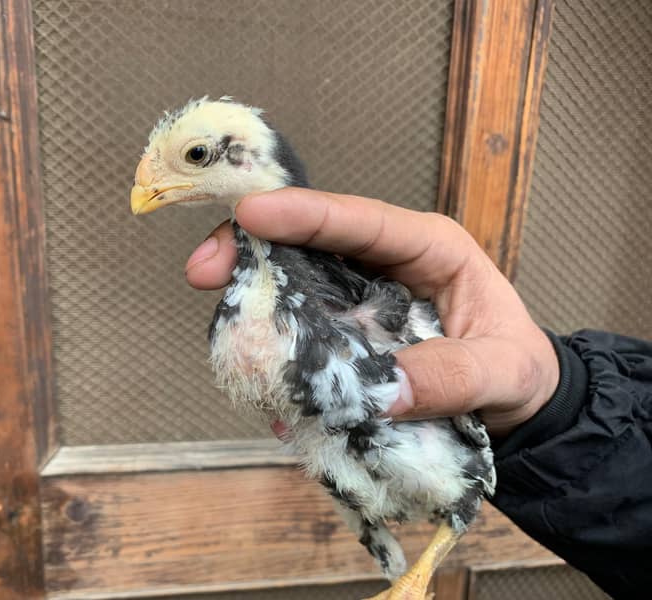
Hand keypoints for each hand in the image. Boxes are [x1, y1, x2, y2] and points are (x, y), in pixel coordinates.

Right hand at [185, 188, 559, 437]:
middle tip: (203, 271)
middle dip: (252, 249)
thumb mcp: (503, 371)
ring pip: (293, 284)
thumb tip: (387, 391)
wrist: (514, 409)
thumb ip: (454, 376)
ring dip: (254, 301)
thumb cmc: (517, 371)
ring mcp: (356, 300)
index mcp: (427, 248)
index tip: (251, 214)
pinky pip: (299, 331)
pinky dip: (274, 348)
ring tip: (225, 327)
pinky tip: (259, 374)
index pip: (360, 219)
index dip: (303, 213)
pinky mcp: (343, 335)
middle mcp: (381, 266)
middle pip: (307, 242)